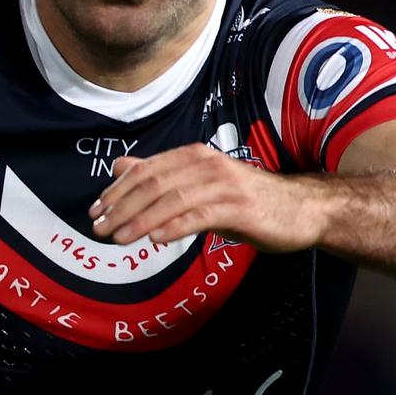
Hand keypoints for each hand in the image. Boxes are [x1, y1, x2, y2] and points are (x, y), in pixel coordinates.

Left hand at [88, 143, 324, 252]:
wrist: (300, 209)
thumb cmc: (246, 199)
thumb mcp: (200, 184)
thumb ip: (162, 176)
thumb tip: (121, 167)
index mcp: (194, 156)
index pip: (146, 171)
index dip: (117, 190)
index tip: (96, 210)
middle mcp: (207, 164)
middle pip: (154, 184)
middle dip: (122, 207)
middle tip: (99, 228)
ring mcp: (224, 185)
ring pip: (173, 200)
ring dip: (141, 220)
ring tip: (119, 238)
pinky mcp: (240, 208)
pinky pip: (200, 216)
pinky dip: (174, 227)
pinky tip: (155, 239)